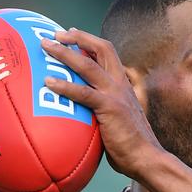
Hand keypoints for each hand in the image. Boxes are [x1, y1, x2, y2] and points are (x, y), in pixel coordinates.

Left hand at [41, 29, 163, 178]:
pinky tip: (48, 82)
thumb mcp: (117, 120)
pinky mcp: (109, 108)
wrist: (146, 158)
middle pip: (102, 48)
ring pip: (88, 65)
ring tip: (45, 46)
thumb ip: (102, 110)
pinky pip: (83, 92)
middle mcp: (120, 84)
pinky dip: (64, 85)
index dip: (89, 41)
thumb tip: (82, 113)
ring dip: (64, 53)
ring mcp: (115, 94)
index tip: (71, 34)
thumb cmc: (130, 146)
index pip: (108, 53)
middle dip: (78, 37)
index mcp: (123, 85)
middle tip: (55, 34)